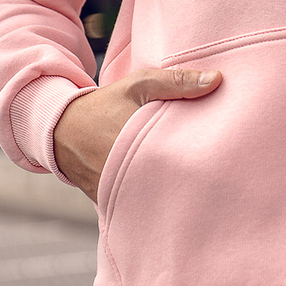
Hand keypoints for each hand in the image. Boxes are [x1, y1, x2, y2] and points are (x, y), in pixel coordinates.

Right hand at [53, 67, 221, 201]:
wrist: (63, 131)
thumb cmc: (106, 104)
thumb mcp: (139, 84)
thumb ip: (177, 81)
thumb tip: (218, 80)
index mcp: (138, 142)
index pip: (181, 157)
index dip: (203, 155)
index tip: (223, 151)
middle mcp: (128, 173)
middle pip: (175, 181)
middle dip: (195, 176)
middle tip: (221, 171)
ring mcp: (120, 191)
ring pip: (160, 196)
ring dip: (177, 189)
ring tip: (202, 184)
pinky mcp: (114, 203)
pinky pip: (143, 204)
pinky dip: (158, 198)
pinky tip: (176, 194)